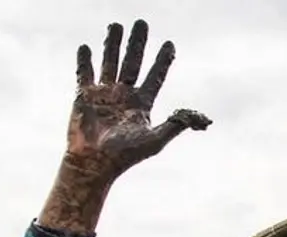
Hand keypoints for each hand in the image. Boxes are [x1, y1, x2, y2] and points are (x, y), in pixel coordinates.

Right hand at [65, 19, 210, 180]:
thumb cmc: (125, 155)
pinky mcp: (84, 96)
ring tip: (116, 24)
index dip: (162, 61)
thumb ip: (176, 125)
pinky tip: (86, 47)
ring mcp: (104, 95)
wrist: (95, 163)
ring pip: (110, 62)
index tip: (170, 44)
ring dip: (113, 44)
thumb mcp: (155, 140)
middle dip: (138, 43)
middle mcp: (124, 96)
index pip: (155, 76)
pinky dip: (85, 61)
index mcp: (141, 104)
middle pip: (133, 62)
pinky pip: (84, 74)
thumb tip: (202, 118)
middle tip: (142, 22)